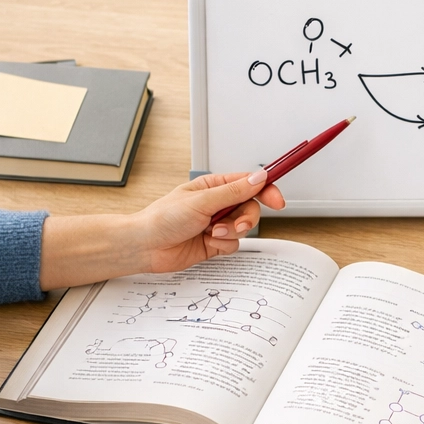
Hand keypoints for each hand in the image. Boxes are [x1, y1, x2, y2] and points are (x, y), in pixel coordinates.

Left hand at [38, 170, 287, 289]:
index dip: (266, 189)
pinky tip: (206, 243)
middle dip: (246, 218)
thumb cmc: (163, 218)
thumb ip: (234, 191)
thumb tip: (258, 177)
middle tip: (236, 224)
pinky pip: (233, 244)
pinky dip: (223, 245)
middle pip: (251, 207)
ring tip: (211, 233)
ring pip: (243, 227)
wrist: (146, 247)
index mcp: (214, 186)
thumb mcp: (201, 201)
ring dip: (231, 232)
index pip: (249, 183)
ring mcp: (216, 224)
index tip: (278, 200)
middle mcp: (218, 203)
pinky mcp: (214, 243)